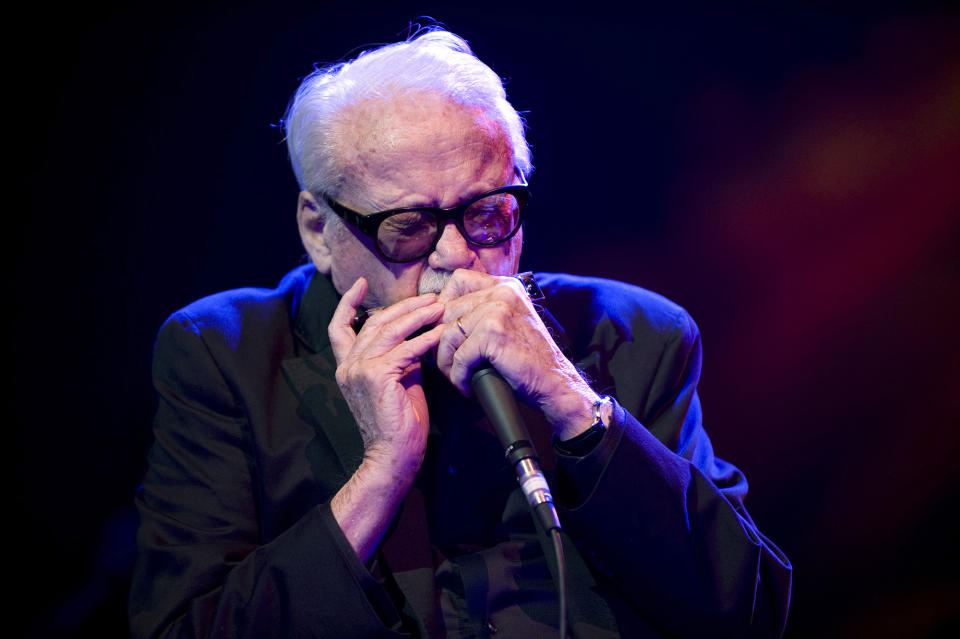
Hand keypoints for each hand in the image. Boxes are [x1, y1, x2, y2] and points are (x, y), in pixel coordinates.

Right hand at [328, 277, 443, 479]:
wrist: (393, 456)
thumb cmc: (399, 423)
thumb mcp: (398, 381)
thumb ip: (400, 357)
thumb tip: (418, 334)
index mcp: (347, 367)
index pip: (339, 328)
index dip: (347, 303)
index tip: (359, 283)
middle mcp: (348, 366)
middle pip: (373, 323)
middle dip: (403, 307)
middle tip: (429, 298)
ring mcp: (359, 371)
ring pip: (389, 331)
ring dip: (417, 316)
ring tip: (439, 307)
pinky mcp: (376, 377)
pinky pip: (404, 350)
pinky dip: (424, 339)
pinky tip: (439, 333)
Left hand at [436, 270, 599, 439]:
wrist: (554, 382)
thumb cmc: (527, 357)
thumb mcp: (507, 322)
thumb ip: (482, 309)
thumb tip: (437, 312)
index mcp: (505, 286)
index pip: (459, 280)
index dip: (444, 305)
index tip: (445, 331)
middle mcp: (502, 292)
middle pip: (447, 310)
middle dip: (440, 341)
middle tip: (447, 363)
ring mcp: (498, 310)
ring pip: (448, 334)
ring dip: (446, 361)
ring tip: (456, 376)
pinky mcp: (494, 333)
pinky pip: (459, 356)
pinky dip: (458, 376)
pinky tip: (466, 385)